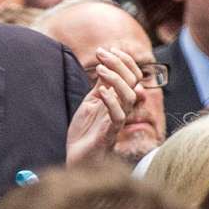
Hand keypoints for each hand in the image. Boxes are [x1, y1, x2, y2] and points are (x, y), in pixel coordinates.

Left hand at [66, 47, 143, 165]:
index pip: (132, 76)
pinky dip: (111, 101)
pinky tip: (101, 92)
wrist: (76, 158)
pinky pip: (118, 116)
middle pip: (132, 81)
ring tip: (99, 70)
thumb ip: (100, 86)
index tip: (107, 49)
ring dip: (115, 79)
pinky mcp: (109, 134)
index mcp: (119, 99)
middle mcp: (122, 108)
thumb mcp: (91, 103)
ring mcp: (116, 121)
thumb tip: (106, 66)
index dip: (124, 60)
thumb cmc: (85, 132)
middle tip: (101, 53)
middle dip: (118, 64)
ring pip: (129, 96)